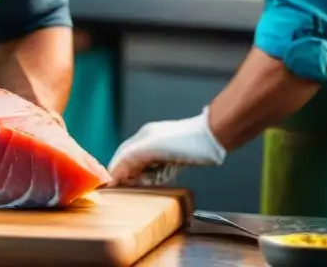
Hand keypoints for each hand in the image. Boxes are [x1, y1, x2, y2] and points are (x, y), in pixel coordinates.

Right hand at [107, 108, 226, 185]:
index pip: (121, 156)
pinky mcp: (174, 157)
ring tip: (147, 185)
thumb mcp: (154, 147)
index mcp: (142, 137)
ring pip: (144, 167)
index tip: (112, 188)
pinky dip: (155, 177)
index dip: (115, 172)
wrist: (215, 137)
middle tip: (131, 189)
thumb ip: (132, 156)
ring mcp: (162, 149)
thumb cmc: (187, 141)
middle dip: (129, 176)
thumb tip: (114, 170)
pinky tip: (159, 181)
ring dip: (143, 178)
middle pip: (132, 162)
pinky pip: (158, 169)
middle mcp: (149, 142)